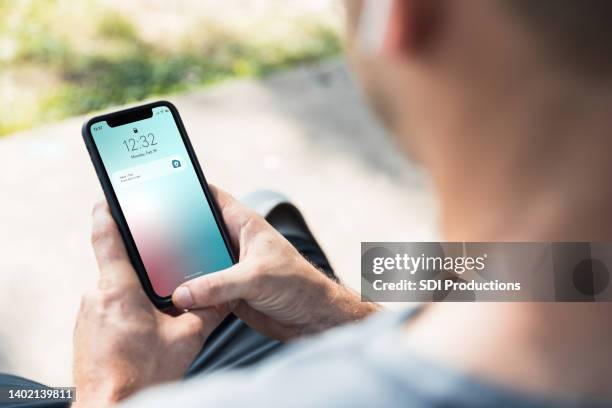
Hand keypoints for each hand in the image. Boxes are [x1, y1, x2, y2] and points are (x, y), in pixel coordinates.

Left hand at [73, 201, 227, 406]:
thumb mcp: (187, 338)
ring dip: (136, 297)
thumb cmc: (142, 376)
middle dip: (143, 270)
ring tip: (157, 319)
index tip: (108, 197)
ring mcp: (87, 315)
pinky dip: (125, 313)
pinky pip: (107, 309)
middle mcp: (97, 297)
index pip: (107, 238)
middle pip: (119, 267)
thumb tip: (228, 295)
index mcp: (119, 291)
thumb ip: (208, 310)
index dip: (108, 212)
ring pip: (115, 291)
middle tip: (164, 282)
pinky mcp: (85, 331)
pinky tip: (142, 334)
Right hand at [172, 187, 379, 340]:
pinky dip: (189, 292)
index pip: (212, 198)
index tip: (162, 187)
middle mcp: (235, 243)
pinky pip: (201, 288)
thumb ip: (217, 284)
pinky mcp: (228, 291)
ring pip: (197, 262)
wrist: (312, 318)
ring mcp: (230, 267)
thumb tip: (182, 293)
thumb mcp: (255, 279)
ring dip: (180, 268)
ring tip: (153, 269)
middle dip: (175, 234)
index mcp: (245, 225)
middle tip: (146, 236)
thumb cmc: (297, 286)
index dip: (188, 190)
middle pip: (197, 232)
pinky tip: (171, 295)